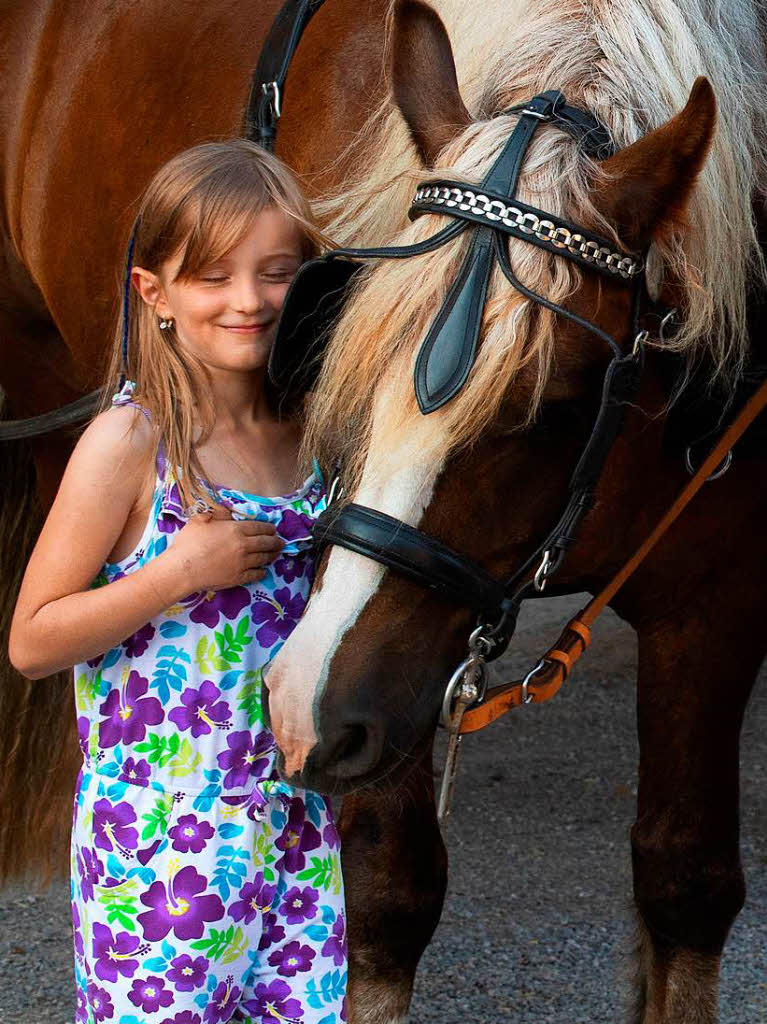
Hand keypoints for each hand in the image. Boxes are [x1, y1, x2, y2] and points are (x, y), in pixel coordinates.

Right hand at [164, 503, 283, 594]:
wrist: (183, 569)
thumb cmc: (188, 542)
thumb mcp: (201, 520)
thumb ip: (218, 514)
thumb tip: (229, 513)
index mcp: (236, 529)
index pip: (260, 527)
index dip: (269, 528)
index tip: (273, 529)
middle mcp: (244, 545)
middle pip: (266, 542)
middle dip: (276, 542)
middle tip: (281, 542)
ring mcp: (243, 563)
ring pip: (264, 558)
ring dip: (272, 555)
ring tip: (276, 554)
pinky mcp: (238, 578)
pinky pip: (256, 574)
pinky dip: (262, 571)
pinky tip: (263, 570)